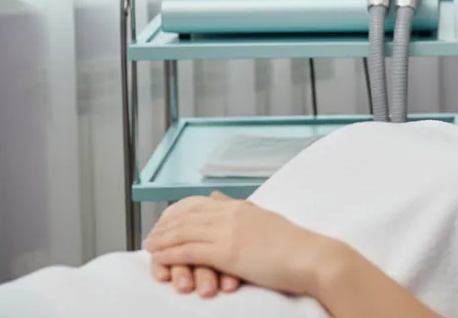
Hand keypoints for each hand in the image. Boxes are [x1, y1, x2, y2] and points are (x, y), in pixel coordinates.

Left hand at [144, 192, 337, 297]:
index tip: (165, 221)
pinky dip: (170, 254)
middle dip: (165, 226)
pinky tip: (159, 258)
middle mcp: (231, 214)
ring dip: (162, 240)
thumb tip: (218, 198)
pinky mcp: (226, 251)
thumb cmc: (293, 245)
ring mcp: (228, 231)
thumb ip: (239, 209)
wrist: (309, 257)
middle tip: (150, 235)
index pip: (200, 206)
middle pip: (187, 216)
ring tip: (148, 246)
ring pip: (184, 232)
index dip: (179, 213)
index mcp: (241, 206)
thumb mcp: (263, 219)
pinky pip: (189, 251)